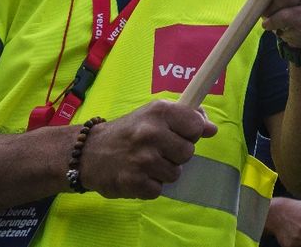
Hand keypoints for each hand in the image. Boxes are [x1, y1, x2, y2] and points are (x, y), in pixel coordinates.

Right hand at [80, 101, 215, 197]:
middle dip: (176, 154)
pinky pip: (158, 189)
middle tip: (158, 150)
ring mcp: (142, 159)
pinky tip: (137, 174)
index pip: (196, 126)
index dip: (190, 133)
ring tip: (145, 162)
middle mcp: (151, 133)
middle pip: (188, 153)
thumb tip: (212, 129)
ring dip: (163, 171)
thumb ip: (186, 118)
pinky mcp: (133, 182)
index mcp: (159, 111)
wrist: (88, 152)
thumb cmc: (129, 131)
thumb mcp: (155, 113)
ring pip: (175, 173)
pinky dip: (149, 185)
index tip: (179, 134)